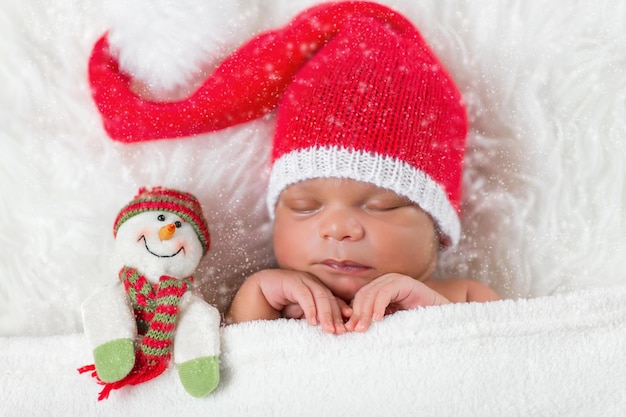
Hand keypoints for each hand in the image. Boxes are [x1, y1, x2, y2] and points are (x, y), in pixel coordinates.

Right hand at [227, 269, 350, 333]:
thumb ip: (312, 319)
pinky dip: (310, 307)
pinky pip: (303, 293)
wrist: (245, 305)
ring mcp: (296, 279)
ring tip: (328, 330)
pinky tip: (312, 321)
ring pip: (318, 293)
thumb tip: (335, 327)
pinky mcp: (285, 279)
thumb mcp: (296, 321)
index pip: (331, 300)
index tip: (347, 330)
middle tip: (339, 333)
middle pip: (327, 296)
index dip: (340, 313)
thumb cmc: (271, 315)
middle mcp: (306, 283)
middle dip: (335, 315)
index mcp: (311, 291)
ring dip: (326, 313)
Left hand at [345, 273, 449, 331]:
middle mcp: (386, 282)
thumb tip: (350, 327)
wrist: (443, 321)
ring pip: (372, 292)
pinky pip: (386, 292)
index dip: (354, 313)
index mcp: (380, 290)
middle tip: (355, 331)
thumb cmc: (415, 325)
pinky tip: (377, 319)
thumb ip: (374, 321)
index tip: (348, 330)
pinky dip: (379, 305)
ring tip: (363, 328)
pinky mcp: (405, 282)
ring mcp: (396, 280)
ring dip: (365, 311)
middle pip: (364, 294)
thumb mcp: (390, 323)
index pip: (360, 298)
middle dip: (357, 313)